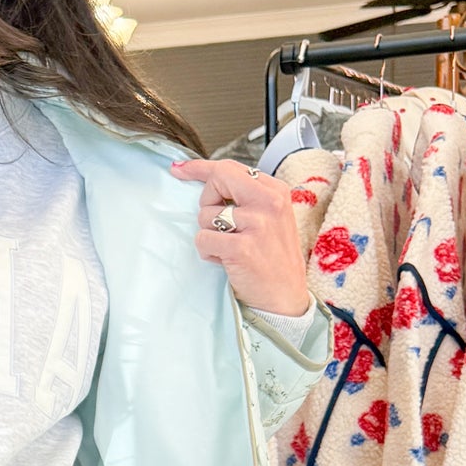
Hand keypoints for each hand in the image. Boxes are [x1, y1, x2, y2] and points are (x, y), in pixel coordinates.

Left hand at [170, 158, 308, 318]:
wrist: (285, 298)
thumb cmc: (273, 259)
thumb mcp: (270, 218)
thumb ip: (246, 197)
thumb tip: (206, 177)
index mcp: (276, 191)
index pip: (231, 168)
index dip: (200, 168)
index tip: (180, 169)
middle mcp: (269, 203)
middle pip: (217, 181)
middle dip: (207, 202)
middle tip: (221, 226)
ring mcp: (257, 224)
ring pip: (205, 215)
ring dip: (210, 235)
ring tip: (231, 249)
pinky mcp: (242, 248)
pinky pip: (203, 240)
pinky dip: (208, 253)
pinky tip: (226, 261)